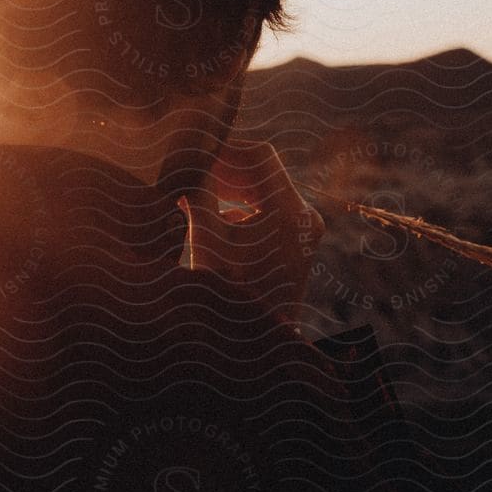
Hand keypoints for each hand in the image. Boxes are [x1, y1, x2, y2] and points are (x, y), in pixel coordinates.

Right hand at [180, 139, 324, 327]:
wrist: (258, 342)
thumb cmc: (231, 292)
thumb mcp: (207, 240)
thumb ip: (198, 196)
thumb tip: (186, 166)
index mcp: (290, 211)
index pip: (259, 156)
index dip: (226, 149)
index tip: (196, 151)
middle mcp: (305, 216)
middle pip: (264, 172)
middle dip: (225, 168)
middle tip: (191, 169)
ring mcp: (305, 230)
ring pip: (265, 190)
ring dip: (231, 187)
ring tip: (196, 189)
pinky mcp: (298, 242)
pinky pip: (269, 210)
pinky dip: (242, 207)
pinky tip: (212, 213)